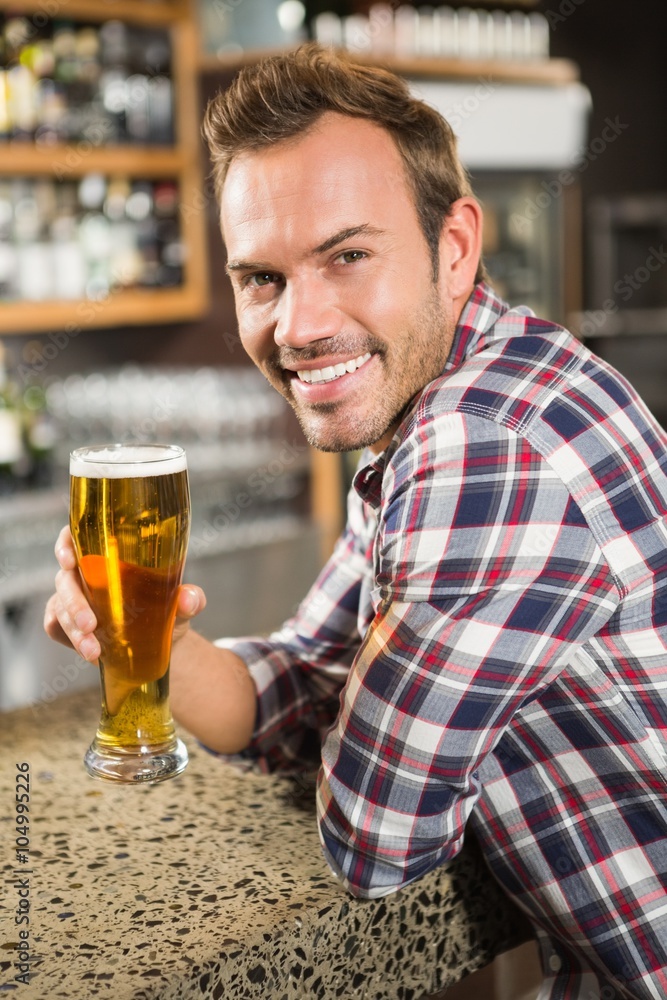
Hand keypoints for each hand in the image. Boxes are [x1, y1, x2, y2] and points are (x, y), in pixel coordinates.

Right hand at [43, 526, 205, 661]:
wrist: (161, 643)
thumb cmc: (167, 610)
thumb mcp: (182, 604)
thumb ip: (190, 600)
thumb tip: (188, 600)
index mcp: (108, 555)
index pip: (76, 536)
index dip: (65, 544)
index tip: (69, 560)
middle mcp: (86, 572)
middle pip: (65, 578)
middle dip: (73, 603)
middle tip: (91, 625)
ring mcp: (73, 597)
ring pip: (59, 607)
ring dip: (73, 630)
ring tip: (94, 650)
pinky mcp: (67, 621)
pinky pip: (55, 627)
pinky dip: (70, 640)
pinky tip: (93, 653)